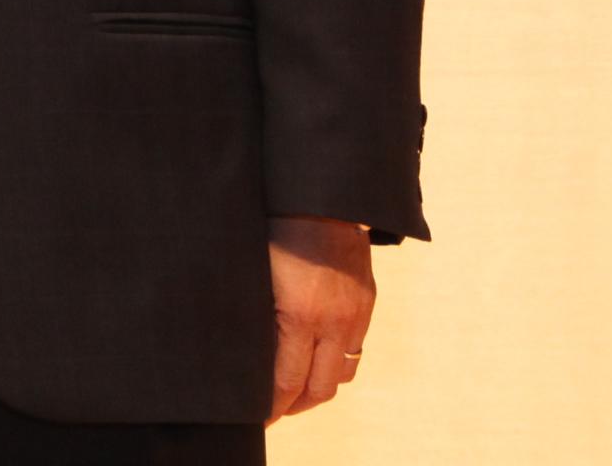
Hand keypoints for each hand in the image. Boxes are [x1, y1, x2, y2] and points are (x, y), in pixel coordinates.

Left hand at [267, 215, 374, 418]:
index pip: (288, 382)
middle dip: (296, 405)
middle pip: (320, 388)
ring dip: (320, 387)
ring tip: (296, 389)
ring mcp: (356, 314)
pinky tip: (318, 357)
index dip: (272, 406)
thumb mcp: (256, 274)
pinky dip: (336, 362)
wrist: (322, 195)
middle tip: (274, 409)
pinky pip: (355, 349)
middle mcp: (334, 322)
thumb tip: (244, 352)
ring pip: (342, 374)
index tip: (259, 417)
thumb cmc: (276, 229)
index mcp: (301, 316)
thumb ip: (256, 317)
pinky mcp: (367, 303)